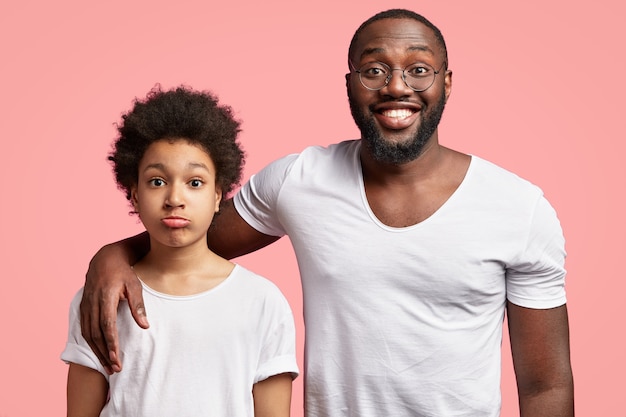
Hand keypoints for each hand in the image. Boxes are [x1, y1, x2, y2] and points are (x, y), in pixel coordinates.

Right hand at [80, 242, 148, 373]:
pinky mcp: (83, 307)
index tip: (116, 358)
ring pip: (88, 334)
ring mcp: (85, 305)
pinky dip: (90, 343)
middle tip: (114, 369)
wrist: (105, 260)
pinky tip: (98, 352)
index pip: (107, 325)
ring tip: (107, 366)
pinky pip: (84, 329)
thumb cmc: (123, 273)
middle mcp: (92, 303)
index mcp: (106, 297)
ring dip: (97, 351)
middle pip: (96, 334)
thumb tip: (145, 326)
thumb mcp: (135, 285)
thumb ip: (138, 306)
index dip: (111, 343)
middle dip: (104, 353)